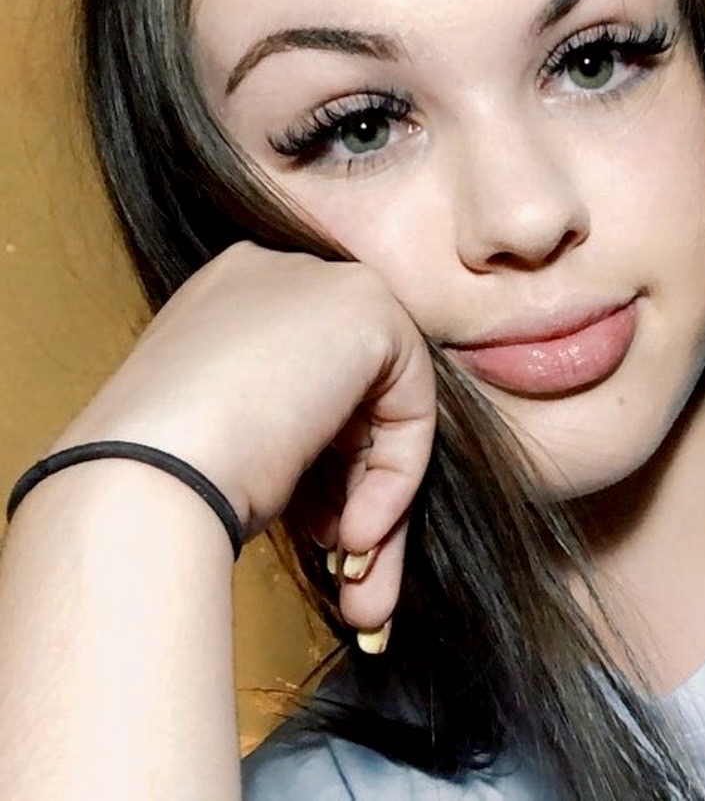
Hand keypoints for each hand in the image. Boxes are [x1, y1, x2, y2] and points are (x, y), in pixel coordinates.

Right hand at [53, 241, 435, 632]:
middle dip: (358, 490)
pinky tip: (356, 533)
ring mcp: (326, 284)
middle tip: (349, 563)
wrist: (142, 475)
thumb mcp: (238, 442)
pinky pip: (409, 406)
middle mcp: (280, 276)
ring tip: (360, 580)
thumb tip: (352, 510)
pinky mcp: (367, 309)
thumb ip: (299, 440)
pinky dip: (394, 476)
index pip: (310, 381)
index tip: (320, 531)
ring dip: (378, 502)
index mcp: (232, 296)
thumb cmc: (165, 478)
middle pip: (353, 395)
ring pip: (385, 407)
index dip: (325, 465)